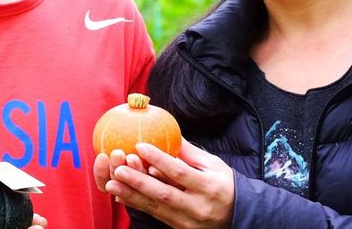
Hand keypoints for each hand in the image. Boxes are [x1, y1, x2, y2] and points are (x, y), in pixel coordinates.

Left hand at [104, 140, 234, 228]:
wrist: (239, 217)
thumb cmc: (224, 184)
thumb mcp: (213, 165)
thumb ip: (189, 152)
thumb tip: (168, 131)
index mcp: (208, 187)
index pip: (180, 172)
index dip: (159, 159)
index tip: (140, 145)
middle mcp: (198, 207)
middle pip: (164, 194)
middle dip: (139, 182)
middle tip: (118, 169)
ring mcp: (188, 222)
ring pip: (156, 208)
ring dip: (132, 195)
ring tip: (111, 184)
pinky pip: (156, 216)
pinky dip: (138, 205)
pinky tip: (122, 196)